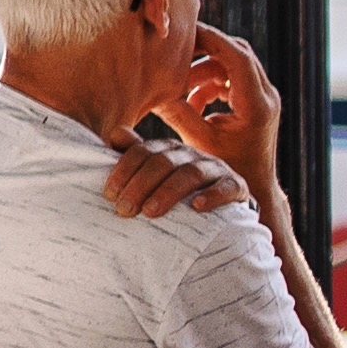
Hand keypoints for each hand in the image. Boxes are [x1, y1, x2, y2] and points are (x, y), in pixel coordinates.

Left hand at [100, 132, 251, 219]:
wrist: (224, 207)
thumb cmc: (179, 191)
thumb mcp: (156, 173)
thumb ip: (135, 155)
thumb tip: (114, 136)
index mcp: (167, 149)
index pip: (142, 151)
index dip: (124, 170)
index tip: (110, 194)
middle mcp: (190, 154)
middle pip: (163, 162)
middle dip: (140, 185)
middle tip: (124, 210)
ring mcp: (215, 168)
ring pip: (190, 174)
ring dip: (168, 192)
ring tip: (150, 211)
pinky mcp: (236, 185)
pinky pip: (226, 188)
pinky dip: (212, 196)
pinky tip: (197, 207)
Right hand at [165, 24, 285, 177]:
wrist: (255, 187)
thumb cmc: (229, 169)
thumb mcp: (199, 141)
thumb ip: (177, 112)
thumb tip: (150, 90)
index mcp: (256, 104)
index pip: (237, 56)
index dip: (211, 39)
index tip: (183, 33)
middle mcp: (266, 97)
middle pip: (238, 52)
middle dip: (206, 48)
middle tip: (176, 51)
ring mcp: (264, 98)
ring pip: (234, 64)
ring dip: (205, 68)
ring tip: (179, 85)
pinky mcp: (256, 103)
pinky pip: (233, 78)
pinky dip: (211, 83)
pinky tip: (192, 102)